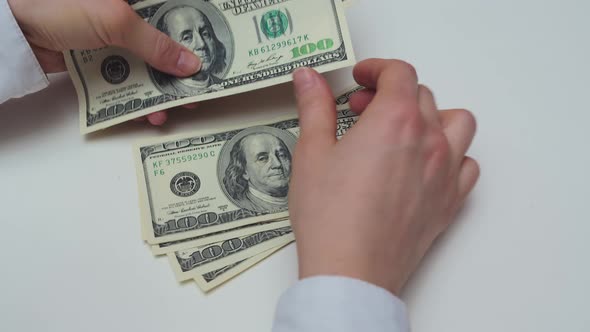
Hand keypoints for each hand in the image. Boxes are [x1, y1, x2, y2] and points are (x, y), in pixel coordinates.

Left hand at [7, 0, 201, 124]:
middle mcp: (125, 15)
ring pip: (145, 65)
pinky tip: (148, 111)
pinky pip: (124, 78)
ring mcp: (110, 38)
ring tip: (173, 109)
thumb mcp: (116, 21)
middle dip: (179, 71)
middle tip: (196, 91)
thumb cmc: (59, 7)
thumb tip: (190, 64)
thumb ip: (156, 43)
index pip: (171, 15)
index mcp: (134, 0)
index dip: (192, 35)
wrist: (15, 30)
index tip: (211, 54)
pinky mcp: (96, 59)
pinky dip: (136, 95)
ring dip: (160, 89)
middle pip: (162, 44)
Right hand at [289, 59, 479, 294]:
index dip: (376, 69)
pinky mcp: (450, 202)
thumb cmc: (330, 215)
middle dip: (390, 93)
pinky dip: (452, 154)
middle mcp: (429, 140)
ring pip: (456, 122)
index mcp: (395, 120)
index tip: (359, 78)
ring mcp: (445, 172)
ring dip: (431, 116)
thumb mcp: (312, 153)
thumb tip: (308, 78)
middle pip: (422, 95)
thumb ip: (314, 107)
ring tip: (402, 130)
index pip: (399, 73)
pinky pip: (467, 164)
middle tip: (360, 110)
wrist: (351, 271)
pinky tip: (425, 165)